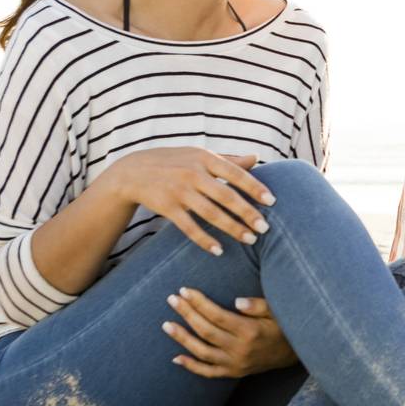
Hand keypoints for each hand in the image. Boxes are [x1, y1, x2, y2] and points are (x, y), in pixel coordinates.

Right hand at [105, 148, 274, 255]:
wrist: (132, 171)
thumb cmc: (174, 162)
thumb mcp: (199, 155)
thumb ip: (228, 160)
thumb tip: (256, 157)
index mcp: (204, 158)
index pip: (235, 173)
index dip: (255, 187)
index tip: (272, 202)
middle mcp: (192, 173)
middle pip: (226, 196)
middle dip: (247, 213)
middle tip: (265, 228)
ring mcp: (179, 191)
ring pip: (210, 213)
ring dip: (232, 228)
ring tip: (250, 240)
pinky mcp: (167, 207)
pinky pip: (189, 227)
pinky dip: (204, 240)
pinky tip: (219, 250)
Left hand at [162, 287, 297, 377]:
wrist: (296, 353)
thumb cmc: (285, 326)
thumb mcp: (277, 311)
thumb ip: (258, 305)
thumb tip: (236, 302)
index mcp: (250, 331)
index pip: (217, 315)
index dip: (199, 303)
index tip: (185, 291)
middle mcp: (240, 349)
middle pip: (206, 331)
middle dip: (187, 314)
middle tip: (172, 300)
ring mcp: (235, 364)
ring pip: (202, 352)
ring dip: (182, 338)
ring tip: (167, 325)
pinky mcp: (234, 373)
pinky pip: (209, 372)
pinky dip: (191, 366)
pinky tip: (176, 358)